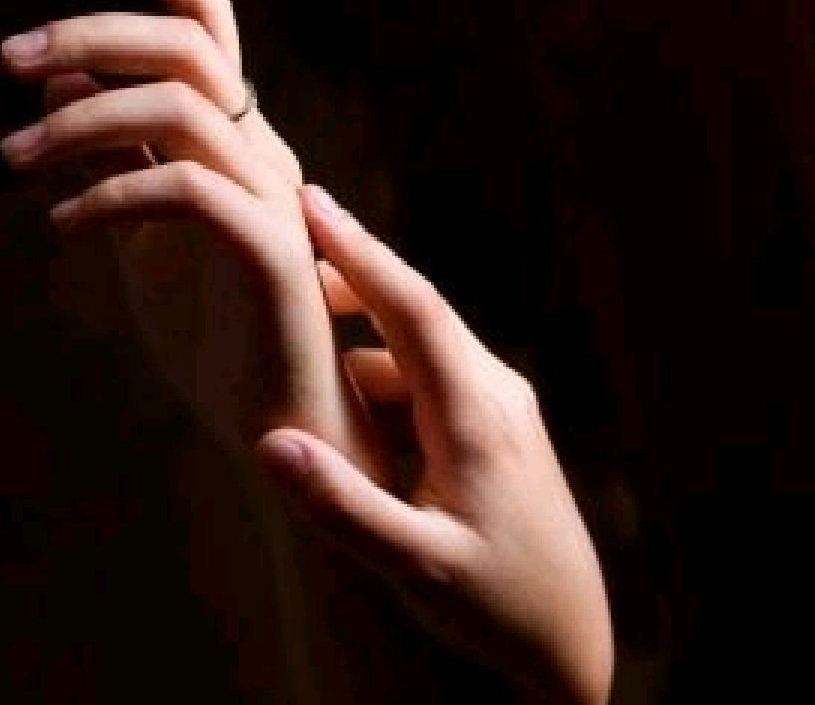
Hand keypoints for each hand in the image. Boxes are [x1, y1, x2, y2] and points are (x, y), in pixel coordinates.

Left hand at [0, 0, 385, 478]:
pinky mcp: (272, 255)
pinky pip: (185, 189)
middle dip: (95, 32)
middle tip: (7, 59)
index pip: (210, 28)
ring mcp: (276, 201)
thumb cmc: (214, 331)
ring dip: (82, 121)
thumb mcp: (142, 230)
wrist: (276, 421)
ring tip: (12, 159)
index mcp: (239, 144)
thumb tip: (63, 85)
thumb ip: (114, 155)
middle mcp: (266, 156)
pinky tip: (64, 223)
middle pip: (190, 46)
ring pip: (183, 106)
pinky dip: (110, 192)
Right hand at [255, 185, 614, 704]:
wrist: (572, 640)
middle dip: (349, 272)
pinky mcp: (491, 425)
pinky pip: (421, 382)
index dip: (359, 251)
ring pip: (411, 350)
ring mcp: (495, 406)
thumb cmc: (499, 608)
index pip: (412, 308)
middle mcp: (492, 391)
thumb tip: (270, 442)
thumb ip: (343, 506)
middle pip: (412, 311)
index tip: (311, 201)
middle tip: (287, 235)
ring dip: (355, 340)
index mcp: (476, 412)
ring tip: (291, 336)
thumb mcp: (417, 567)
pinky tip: (339, 406)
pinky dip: (375, 380)